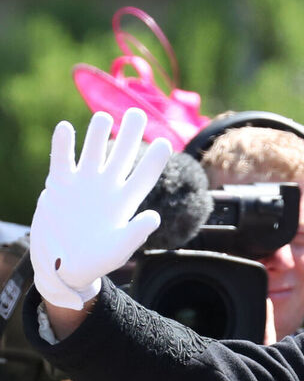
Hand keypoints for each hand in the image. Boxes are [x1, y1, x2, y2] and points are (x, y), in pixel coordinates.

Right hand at [29, 109, 170, 309]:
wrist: (63, 266)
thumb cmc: (95, 261)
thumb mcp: (117, 250)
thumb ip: (135, 234)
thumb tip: (155, 217)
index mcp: (125, 203)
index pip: (144, 177)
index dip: (154, 160)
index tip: (166, 142)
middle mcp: (107, 188)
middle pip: (122, 156)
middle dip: (129, 136)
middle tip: (137, 113)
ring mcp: (83, 184)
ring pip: (93, 152)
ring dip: (97, 135)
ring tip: (103, 117)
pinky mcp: (59, 185)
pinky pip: (62, 160)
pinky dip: (63, 145)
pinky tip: (65, 128)